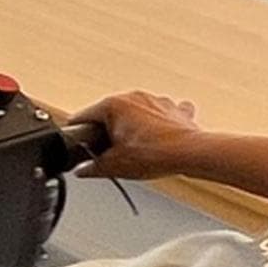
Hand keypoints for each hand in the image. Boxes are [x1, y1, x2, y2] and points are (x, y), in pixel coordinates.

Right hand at [71, 90, 202, 181]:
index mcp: (113, 105)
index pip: (83, 117)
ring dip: (132, 128)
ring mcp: (156, 100)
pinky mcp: (174, 109)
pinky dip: (157, 125)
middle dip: (107, 132)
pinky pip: (161, 114)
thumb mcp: (113, 167)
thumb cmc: (154, 155)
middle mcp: (134, 97)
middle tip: (108, 154)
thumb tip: (82, 170)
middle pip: (109, 114)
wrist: (191, 153)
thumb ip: (92, 168)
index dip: (77, 134)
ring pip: (135, 113)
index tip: (76, 144)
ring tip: (135, 150)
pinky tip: (157, 138)